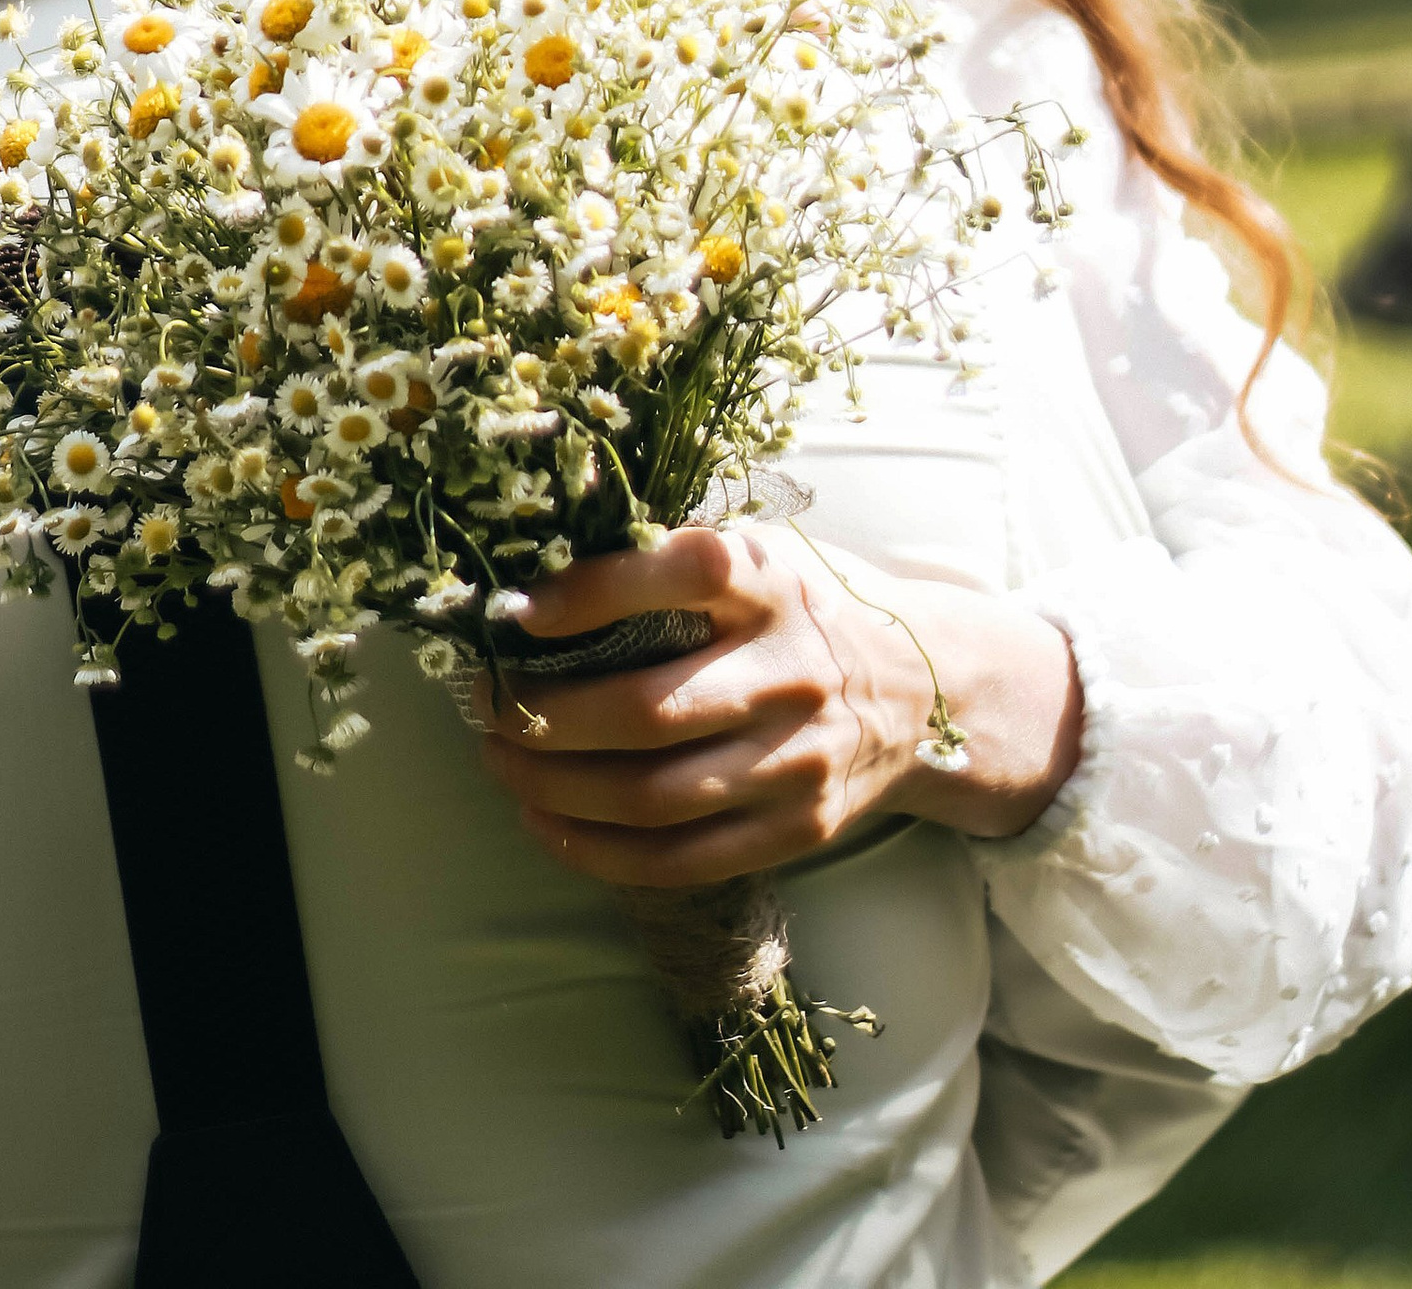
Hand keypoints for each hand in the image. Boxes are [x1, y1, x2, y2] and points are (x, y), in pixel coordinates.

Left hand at [473, 524, 1082, 891]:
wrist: (925, 688)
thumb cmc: (807, 607)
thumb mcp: (760, 552)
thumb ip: (673, 559)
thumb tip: (541, 575)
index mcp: (773, 583)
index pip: (675, 577)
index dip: (586, 595)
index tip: (513, 612)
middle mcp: (790, 672)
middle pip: (647, 710)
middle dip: (545, 716)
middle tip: (485, 707)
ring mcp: (797, 760)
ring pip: (653, 797)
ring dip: (557, 788)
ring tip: (501, 764)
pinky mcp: (797, 829)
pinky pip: (680, 860)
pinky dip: (598, 851)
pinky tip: (547, 823)